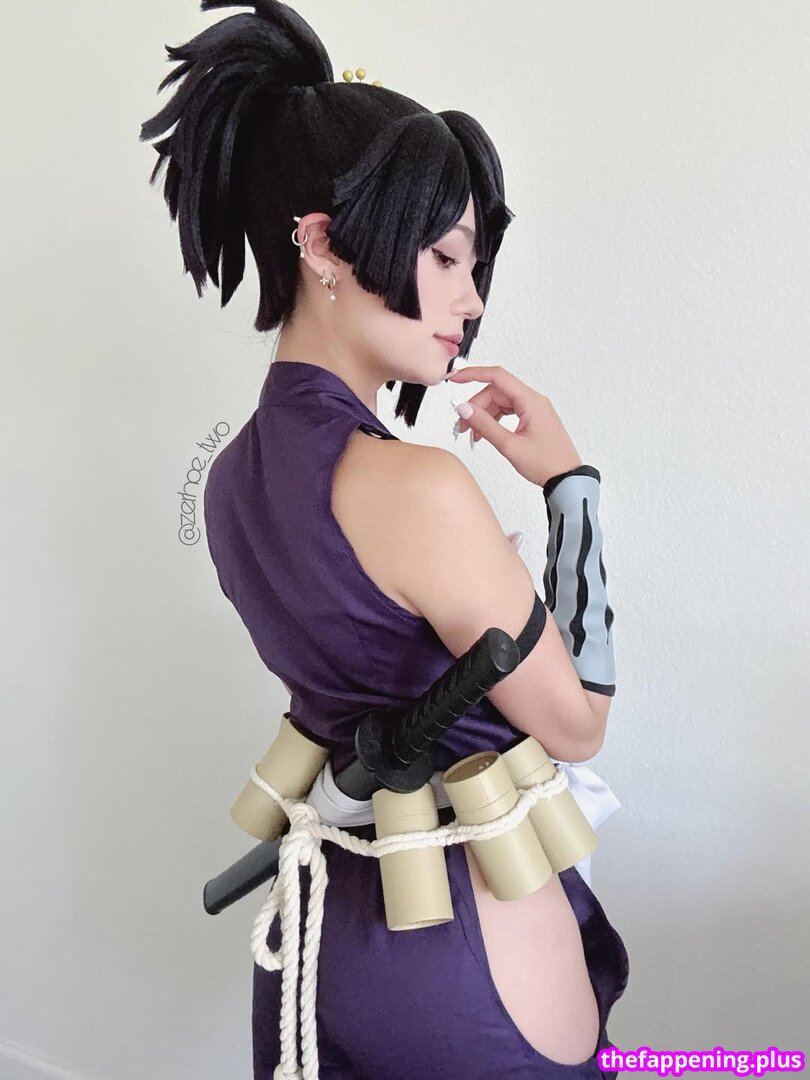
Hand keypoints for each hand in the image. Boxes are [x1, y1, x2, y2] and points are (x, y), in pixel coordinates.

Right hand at [446, 365, 582, 486]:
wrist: (566, 477)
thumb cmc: (546, 463)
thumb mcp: (510, 446)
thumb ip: (485, 425)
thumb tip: (464, 409)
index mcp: (531, 401)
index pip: (497, 377)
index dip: (474, 374)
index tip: (455, 378)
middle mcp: (533, 400)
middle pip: (496, 392)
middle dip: (476, 406)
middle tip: (463, 426)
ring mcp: (534, 409)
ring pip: (500, 402)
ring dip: (484, 415)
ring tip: (473, 434)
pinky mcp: (533, 418)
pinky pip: (508, 411)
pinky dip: (494, 420)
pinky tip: (486, 433)